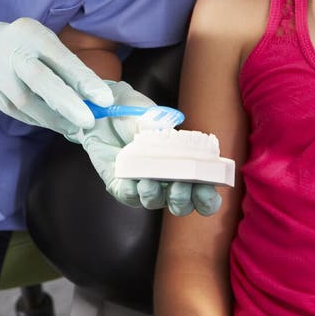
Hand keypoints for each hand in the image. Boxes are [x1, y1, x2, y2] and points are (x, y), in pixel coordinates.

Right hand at [0, 18, 112, 138]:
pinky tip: (58, 123)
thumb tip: (94, 94)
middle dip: (67, 103)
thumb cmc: (24, 45)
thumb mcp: (43, 41)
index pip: (61, 58)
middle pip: (40, 80)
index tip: (105, 99)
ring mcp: (0, 77)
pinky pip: (23, 114)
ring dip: (57, 119)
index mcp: (32, 35)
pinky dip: (43, 120)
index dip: (84, 80)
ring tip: (77, 125)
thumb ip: (65, 64)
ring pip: (29, 104)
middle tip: (89, 120)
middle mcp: (14, 54)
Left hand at [80, 80, 221, 215]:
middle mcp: (166, 181)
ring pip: (153, 202)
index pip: (202, 193)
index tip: (206, 187)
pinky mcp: (120, 186)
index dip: (207, 197)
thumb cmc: (137, 114)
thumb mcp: (154, 116)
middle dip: (183, 199)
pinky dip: (130, 190)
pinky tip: (132, 179)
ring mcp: (143, 186)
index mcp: (183, 166)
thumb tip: (169, 131)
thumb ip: (164, 126)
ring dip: (155, 195)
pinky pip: (127, 195)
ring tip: (149, 181)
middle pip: (180, 205)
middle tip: (180, 184)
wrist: (107, 110)